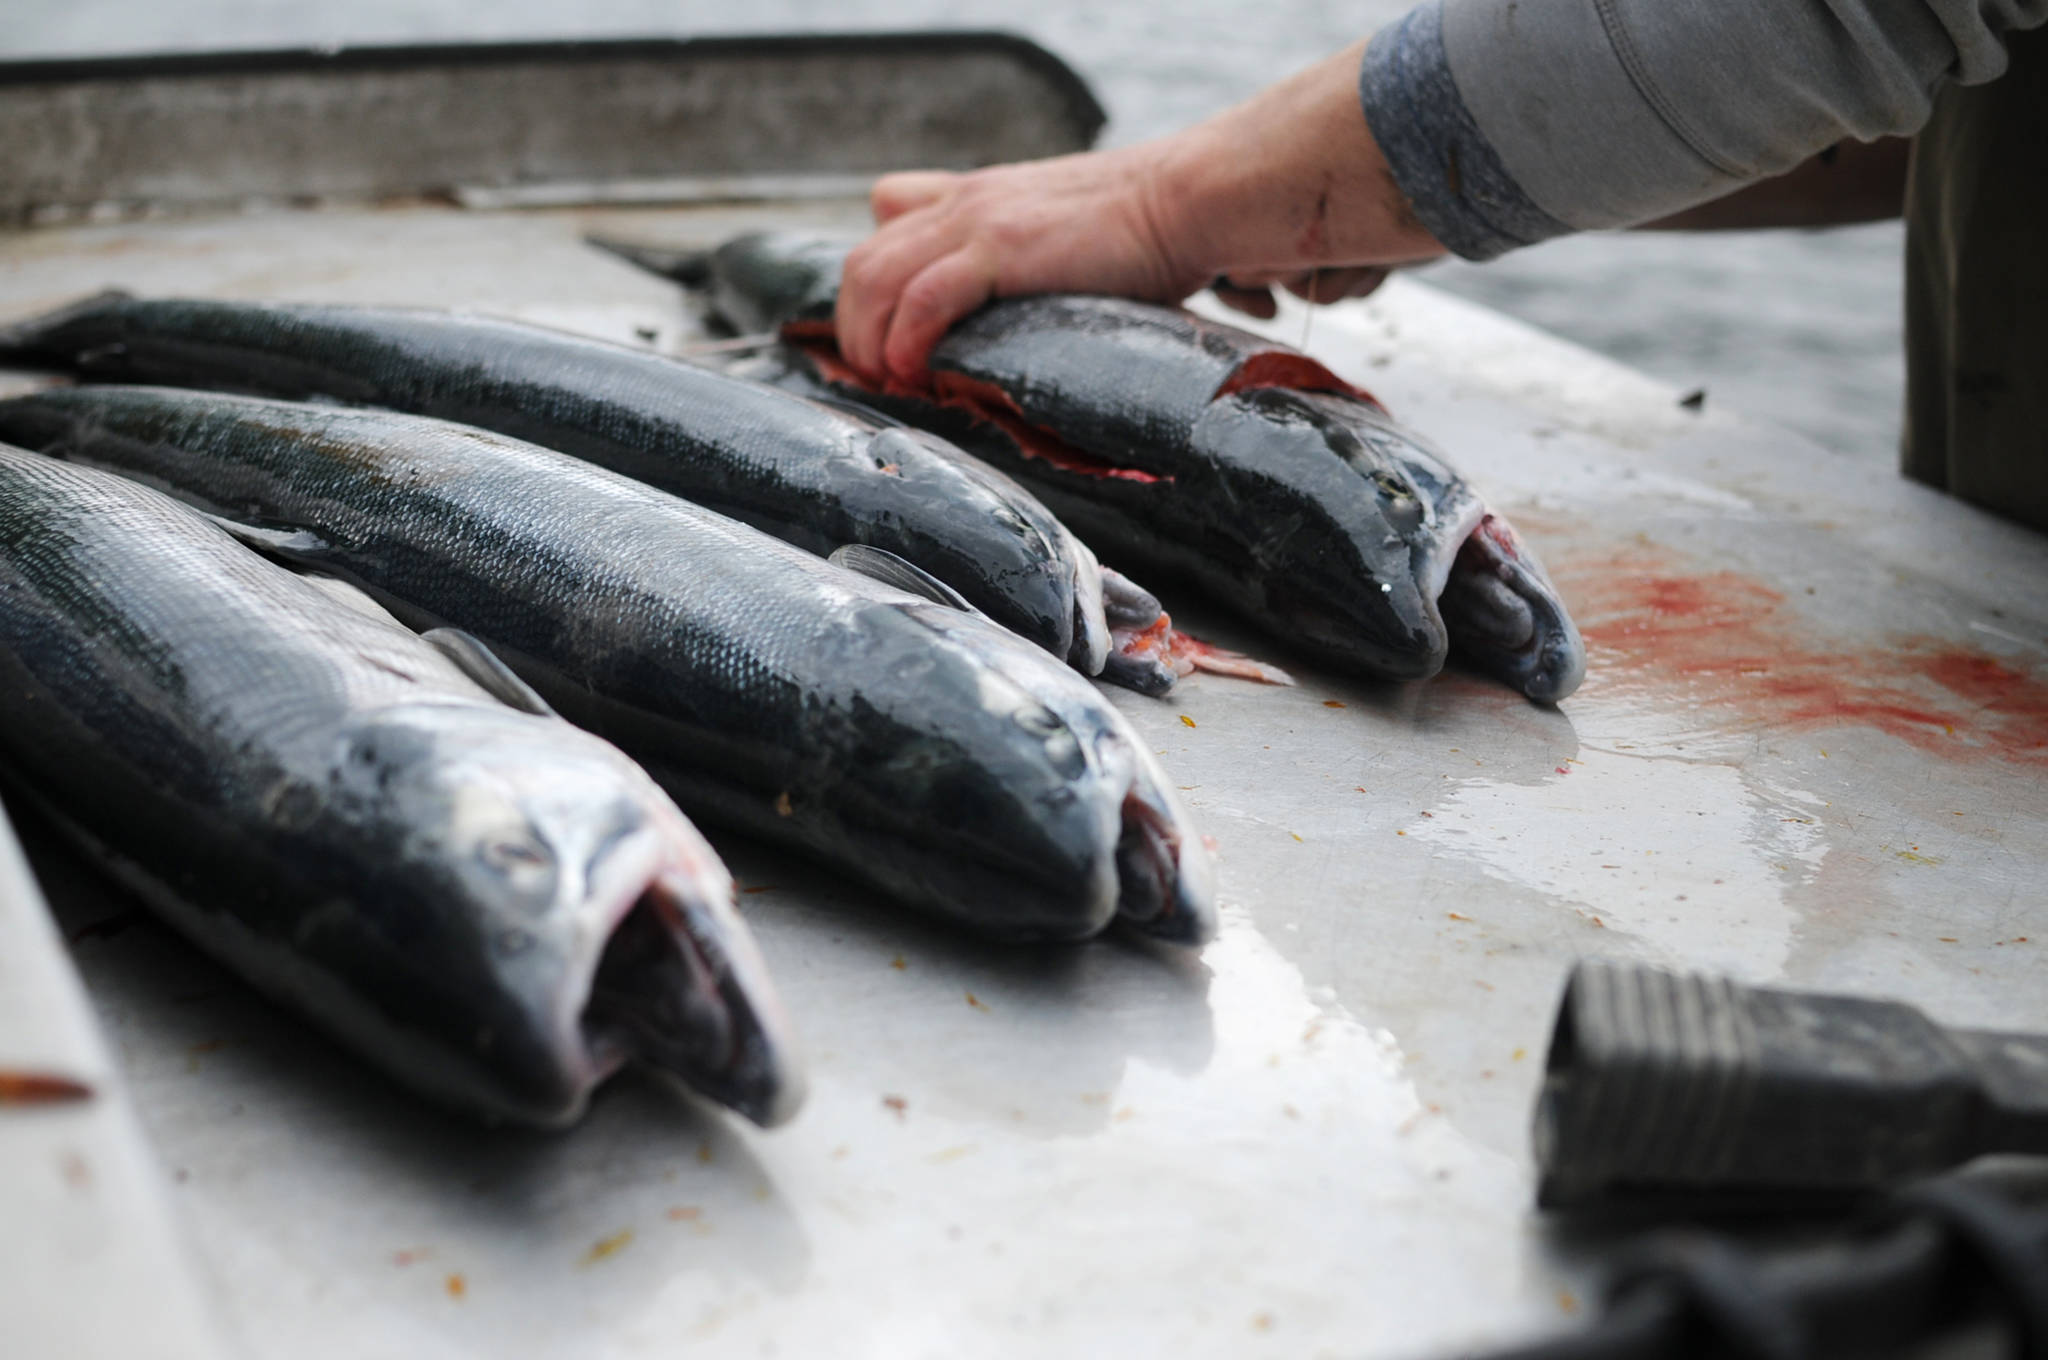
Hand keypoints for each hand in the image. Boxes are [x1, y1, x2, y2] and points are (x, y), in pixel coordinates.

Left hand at [836, 40, 1445, 381]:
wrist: (1192, 200)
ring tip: (896, 386)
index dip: (872, 288)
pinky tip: (919, 374)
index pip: (884, 222)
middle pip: (862, 263)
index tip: (890, 347)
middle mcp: (964, 203)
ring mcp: (977, 219)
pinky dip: (905, 341)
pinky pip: (921, 296)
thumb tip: (1023, 327)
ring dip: (871, 341)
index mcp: (977, 200)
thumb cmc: (1149, 236)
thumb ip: (1035, 269)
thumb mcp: (1072, 241)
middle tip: (885, 383)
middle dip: (857, 329)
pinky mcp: (999, 245)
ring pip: (875, 278)